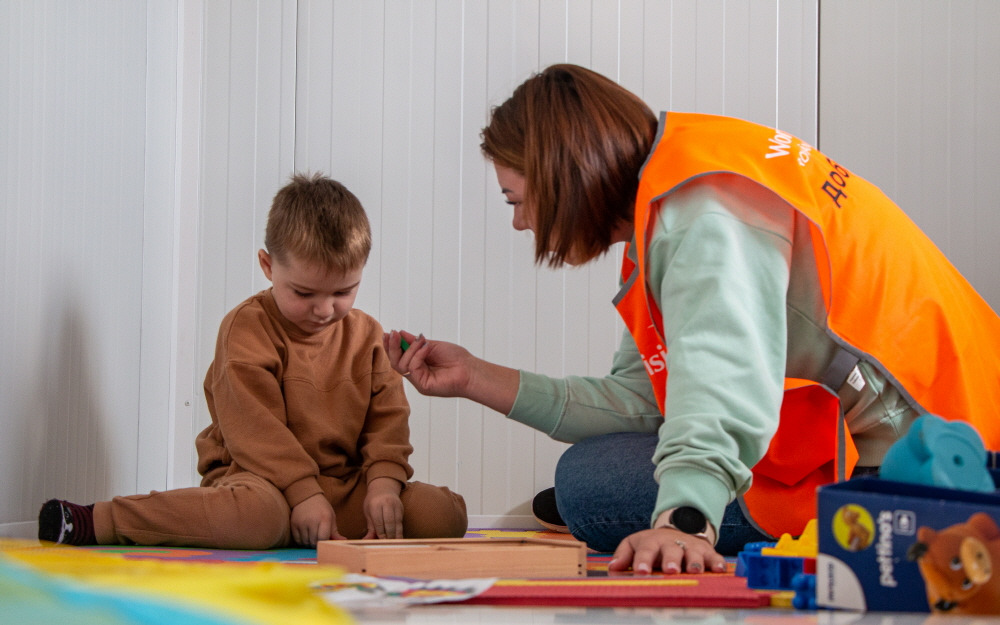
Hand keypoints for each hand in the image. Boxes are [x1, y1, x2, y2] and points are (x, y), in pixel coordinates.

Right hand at [290, 493, 344, 545]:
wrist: (306, 497)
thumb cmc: (322, 508)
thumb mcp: (331, 517)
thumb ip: (335, 532)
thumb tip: (344, 541)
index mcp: (324, 518)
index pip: (323, 538)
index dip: (324, 543)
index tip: (324, 542)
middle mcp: (312, 521)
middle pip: (313, 542)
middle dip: (316, 544)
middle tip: (318, 540)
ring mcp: (302, 523)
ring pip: (305, 542)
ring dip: (309, 543)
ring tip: (312, 537)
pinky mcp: (294, 524)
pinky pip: (297, 540)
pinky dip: (302, 541)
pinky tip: (305, 536)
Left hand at [363, 477, 403, 538]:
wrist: (384, 488)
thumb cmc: (373, 502)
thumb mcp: (368, 512)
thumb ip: (370, 527)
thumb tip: (367, 540)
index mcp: (376, 504)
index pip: (379, 521)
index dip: (380, 533)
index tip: (381, 541)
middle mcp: (387, 504)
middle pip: (389, 522)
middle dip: (389, 535)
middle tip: (388, 545)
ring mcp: (396, 505)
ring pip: (397, 523)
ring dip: (396, 535)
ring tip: (395, 544)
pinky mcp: (401, 508)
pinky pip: (401, 522)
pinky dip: (400, 531)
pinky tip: (398, 539)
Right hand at [382, 330, 475, 397]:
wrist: (471, 370)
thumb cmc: (457, 359)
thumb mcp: (432, 346)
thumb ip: (415, 343)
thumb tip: (401, 333)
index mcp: (418, 366)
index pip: (399, 357)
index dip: (391, 346)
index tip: (389, 333)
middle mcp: (417, 375)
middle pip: (396, 363)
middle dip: (393, 347)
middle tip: (393, 333)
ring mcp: (419, 381)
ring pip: (402, 366)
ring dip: (409, 349)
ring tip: (421, 340)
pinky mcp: (423, 386)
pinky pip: (413, 368)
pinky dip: (417, 355)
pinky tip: (426, 348)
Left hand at [608, 528, 726, 574]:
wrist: (678, 530)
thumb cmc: (653, 545)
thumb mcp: (634, 544)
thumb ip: (623, 555)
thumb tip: (612, 568)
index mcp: (652, 542)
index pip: (645, 550)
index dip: (643, 561)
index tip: (640, 571)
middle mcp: (672, 543)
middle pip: (671, 550)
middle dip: (671, 560)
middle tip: (671, 570)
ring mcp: (691, 547)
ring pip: (694, 553)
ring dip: (695, 562)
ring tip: (695, 571)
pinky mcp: (707, 552)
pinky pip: (714, 557)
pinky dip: (718, 563)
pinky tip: (720, 570)